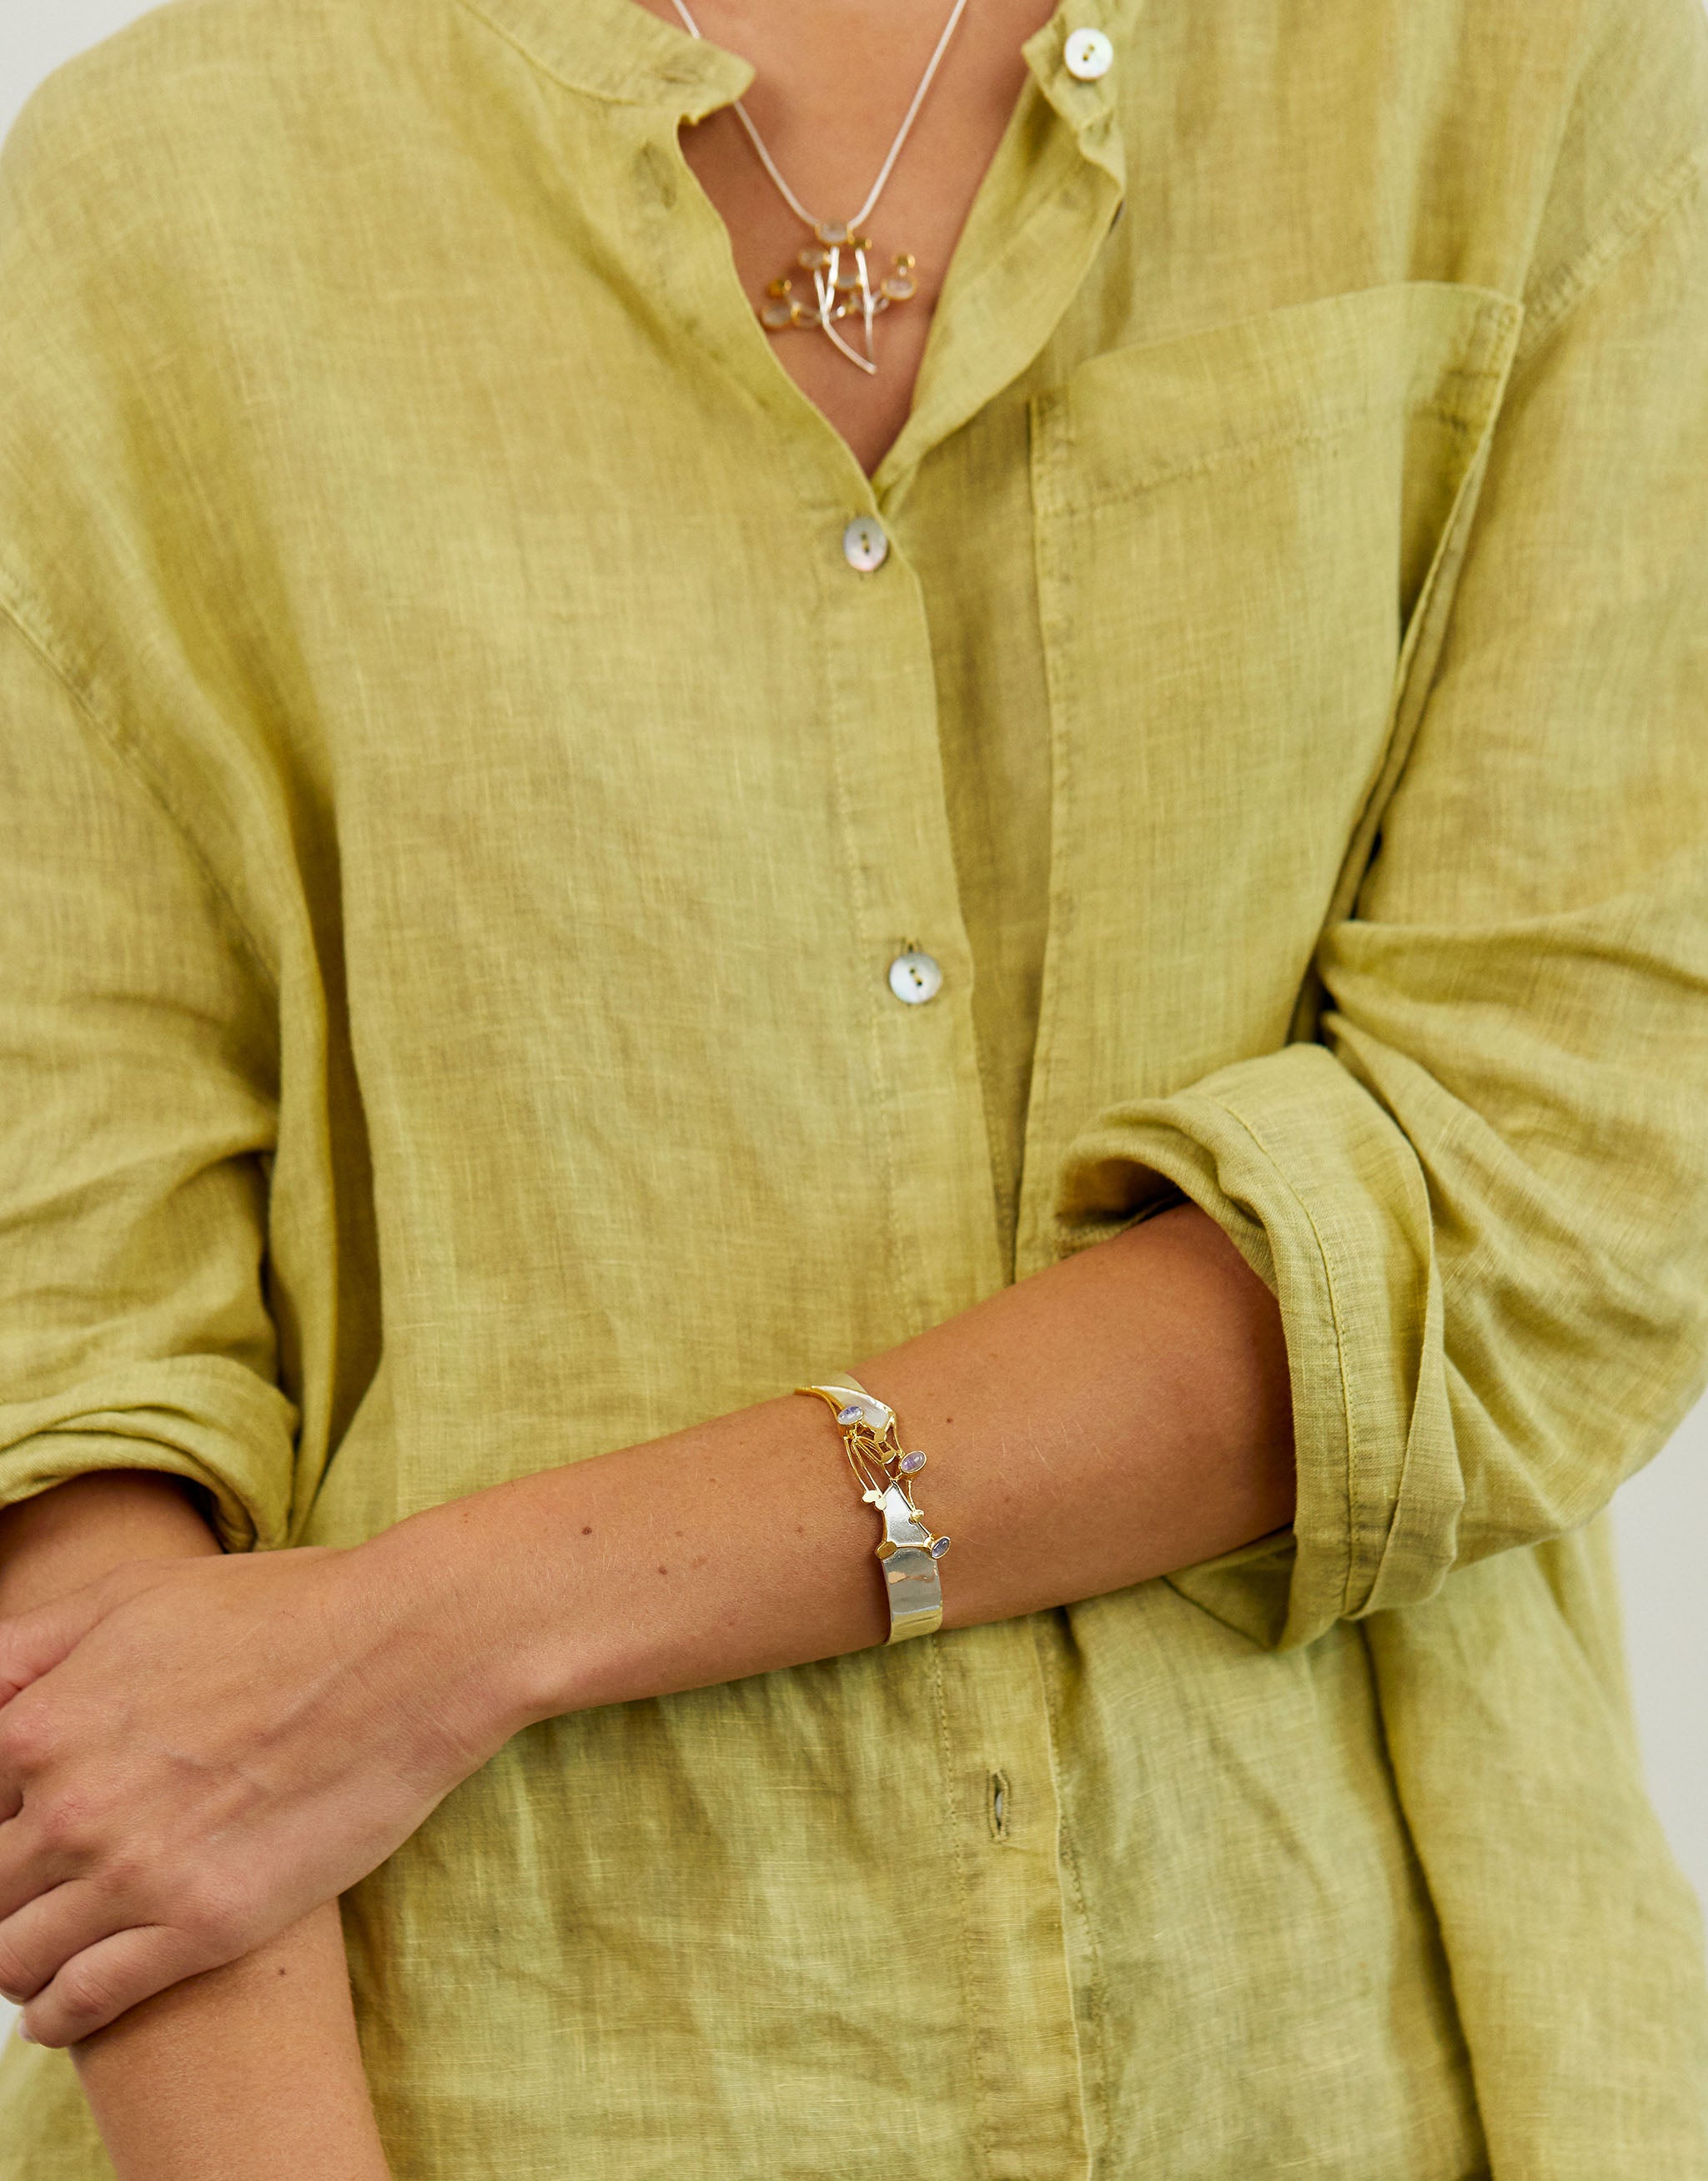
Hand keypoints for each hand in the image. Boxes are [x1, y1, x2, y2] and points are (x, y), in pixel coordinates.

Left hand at [0, 1533, 511, 2046]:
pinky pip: (77, 2006)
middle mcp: (71, 1807)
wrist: (409, 1650)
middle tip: (37, 1879)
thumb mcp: (133, 1595)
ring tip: (50, 1938)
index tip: (19, 1821)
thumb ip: (25, 1651)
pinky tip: (68, 1994)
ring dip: (16, 1952)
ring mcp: (136, 1873)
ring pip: (9, 1958)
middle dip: (2, 1884)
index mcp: (41, 1725)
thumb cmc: (279, 1609)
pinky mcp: (202, 1928)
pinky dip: (53, 2012)